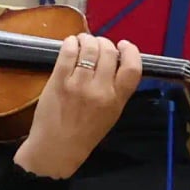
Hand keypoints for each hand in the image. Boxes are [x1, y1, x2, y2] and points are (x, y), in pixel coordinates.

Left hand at [7, 32, 141, 177]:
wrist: (56, 149)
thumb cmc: (85, 134)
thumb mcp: (111, 114)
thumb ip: (116, 89)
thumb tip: (116, 61)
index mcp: (117, 100)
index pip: (132, 67)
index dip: (130, 51)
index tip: (123, 46)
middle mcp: (100, 90)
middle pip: (108, 52)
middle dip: (104, 43)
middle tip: (97, 45)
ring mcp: (78, 84)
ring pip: (89, 48)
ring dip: (87, 40)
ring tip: (83, 42)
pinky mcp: (59, 81)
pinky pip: (68, 52)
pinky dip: (71, 43)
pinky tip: (71, 45)